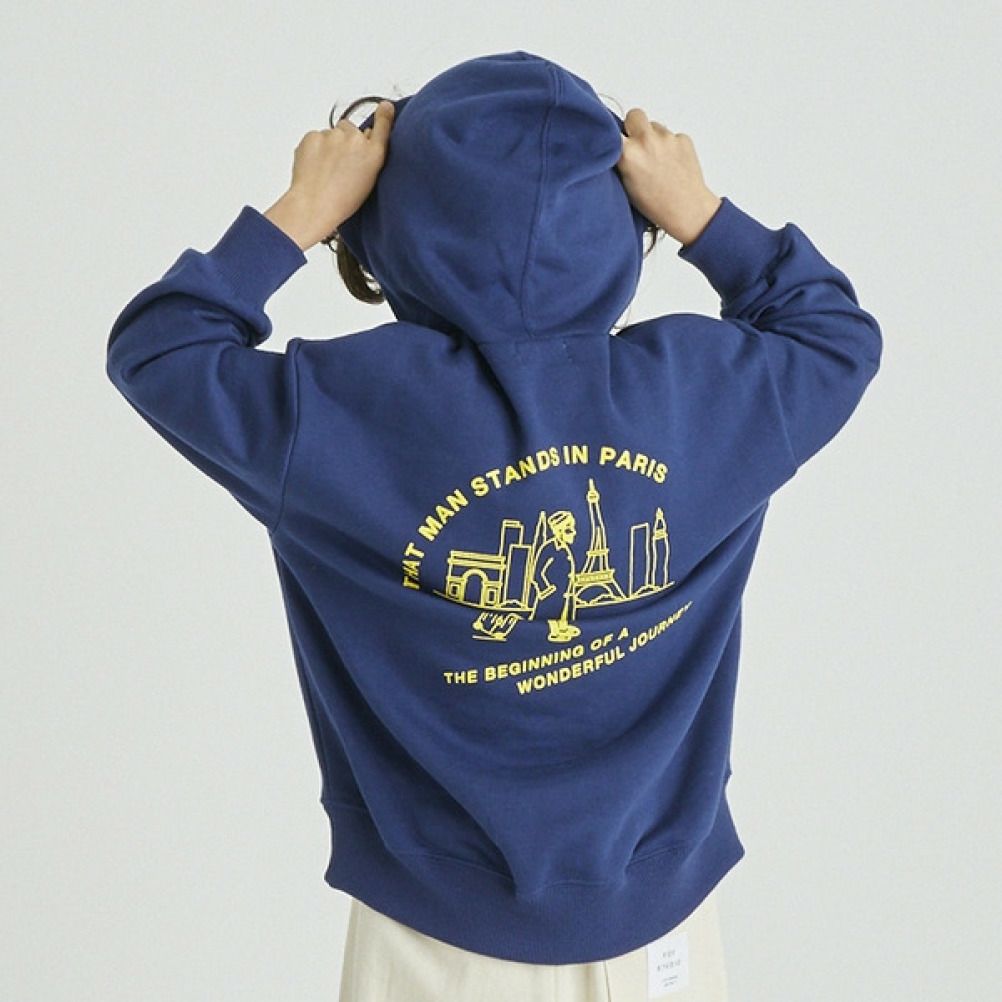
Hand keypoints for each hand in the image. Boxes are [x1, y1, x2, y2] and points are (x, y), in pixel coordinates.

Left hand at [263, 100, 394, 250]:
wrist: (314, 205)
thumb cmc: (342, 201)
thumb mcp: (368, 181)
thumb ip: (369, 155)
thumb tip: (364, 136)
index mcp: (373, 154)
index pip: (382, 127)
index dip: (384, 115)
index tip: (385, 107)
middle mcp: (356, 140)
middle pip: (350, 129)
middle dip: (345, 140)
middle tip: (340, 164)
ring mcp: (333, 136)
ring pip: (330, 134)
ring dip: (328, 146)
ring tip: (325, 170)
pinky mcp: (313, 136)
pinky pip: (315, 138)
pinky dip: (314, 149)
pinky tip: (315, 167)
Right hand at [615, 108, 720, 246]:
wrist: (687, 211)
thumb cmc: (656, 205)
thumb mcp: (626, 186)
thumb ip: (621, 161)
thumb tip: (619, 145)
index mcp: (628, 153)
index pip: (612, 130)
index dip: (613, 137)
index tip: (615, 144)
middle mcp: (647, 140)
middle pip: (634, 115)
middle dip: (634, 127)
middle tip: (636, 146)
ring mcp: (667, 138)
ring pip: (655, 126)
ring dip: (653, 138)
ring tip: (657, 162)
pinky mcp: (683, 139)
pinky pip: (672, 135)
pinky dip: (670, 146)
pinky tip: (671, 164)